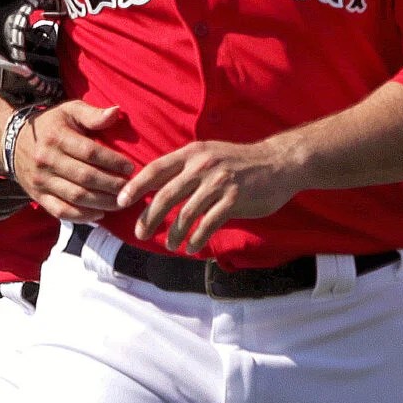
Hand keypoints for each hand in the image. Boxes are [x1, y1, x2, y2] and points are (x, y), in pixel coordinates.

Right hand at [13, 102, 132, 222]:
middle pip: (85, 177)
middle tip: (131, 188)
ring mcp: (41, 180)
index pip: (90, 153)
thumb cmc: (52, 125)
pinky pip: (60, 210)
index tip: (130, 167)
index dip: (113, 162)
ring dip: (103, 202)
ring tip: (122, 201)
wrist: (12, 141)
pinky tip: (100, 214)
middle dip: (112, 185)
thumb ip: (92, 114)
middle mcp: (46, 160)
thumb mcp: (69, 112)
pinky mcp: (37, 196)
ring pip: (76, 196)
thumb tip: (116, 112)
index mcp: (56, 138)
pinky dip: (81, 216)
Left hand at [120, 139, 303, 254]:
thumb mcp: (211, 155)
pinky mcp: (234, 199)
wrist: (281, 163)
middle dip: (149, 217)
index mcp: (193, 154)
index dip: (135, 186)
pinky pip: (208, 223)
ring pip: (186, 213)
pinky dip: (197, 238)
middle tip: (140, 234)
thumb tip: (159, 188)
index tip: (121, 202)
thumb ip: (187, 169)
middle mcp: (203, 167)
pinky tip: (192, 247)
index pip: (155, 169)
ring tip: (171, 246)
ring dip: (175, 234)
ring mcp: (219, 183)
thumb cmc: (243, 162)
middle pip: (166, 195)